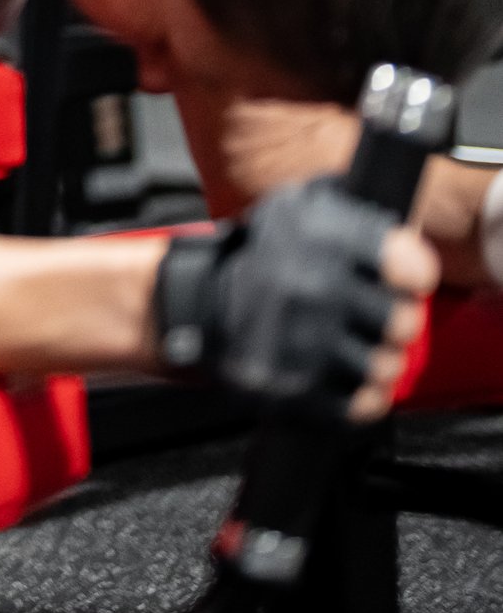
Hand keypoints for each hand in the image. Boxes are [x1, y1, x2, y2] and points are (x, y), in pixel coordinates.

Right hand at [150, 178, 434, 421]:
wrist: (199, 306)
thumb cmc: (263, 257)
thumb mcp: (299, 207)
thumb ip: (352, 208)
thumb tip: (405, 215)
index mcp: (320, 236)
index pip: (408, 263)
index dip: (412, 274)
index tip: (403, 279)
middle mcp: (312, 287)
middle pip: (401, 321)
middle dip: (394, 321)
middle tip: (378, 317)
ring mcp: (303, 342)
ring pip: (384, 366)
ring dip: (378, 360)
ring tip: (357, 347)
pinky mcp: (293, 389)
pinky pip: (360, 405)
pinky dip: (360, 396)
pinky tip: (343, 374)